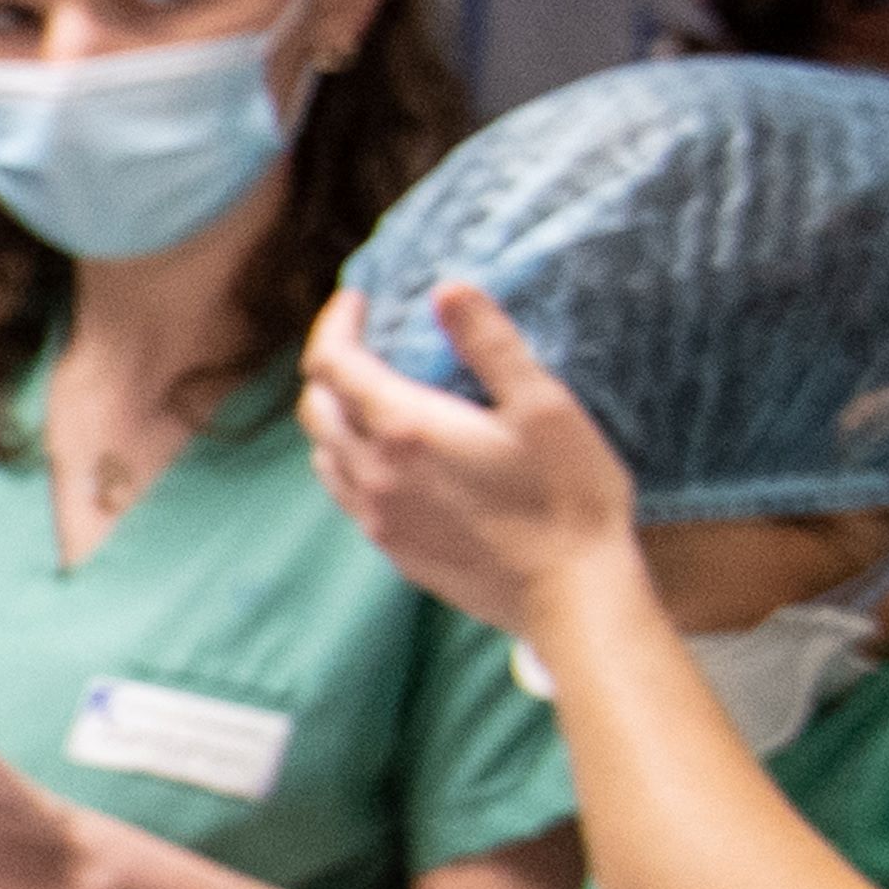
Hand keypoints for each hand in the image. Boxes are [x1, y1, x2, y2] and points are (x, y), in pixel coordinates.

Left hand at [297, 282, 644, 635]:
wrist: (572, 599)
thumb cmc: (569, 498)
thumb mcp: (544, 407)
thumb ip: (490, 344)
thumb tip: (448, 289)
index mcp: (403, 430)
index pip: (331, 363)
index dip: (335, 322)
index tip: (358, 300)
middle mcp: (373, 476)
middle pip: (316, 408)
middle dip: (330, 366)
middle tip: (365, 341)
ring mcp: (378, 520)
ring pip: (324, 454)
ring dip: (336, 415)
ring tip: (373, 393)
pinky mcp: (394, 551)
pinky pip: (347, 494)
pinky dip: (350, 459)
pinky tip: (391, 456)